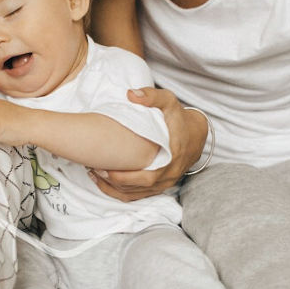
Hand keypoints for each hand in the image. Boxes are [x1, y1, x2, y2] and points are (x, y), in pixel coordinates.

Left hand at [88, 87, 205, 201]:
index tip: (104, 167)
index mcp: (171, 157)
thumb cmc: (179, 118)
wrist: (195, 134)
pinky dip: (120, 191)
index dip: (124, 176)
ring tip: (94, 175)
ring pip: (136, 193)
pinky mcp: (159, 185)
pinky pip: (138, 195)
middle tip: (94, 171)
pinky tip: (104, 182)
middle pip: (138, 187)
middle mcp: (168, 174)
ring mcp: (164, 182)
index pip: (147, 175)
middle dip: (114, 182)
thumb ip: (152, 96)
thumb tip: (131, 94)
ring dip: (114, 188)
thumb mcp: (169, 101)